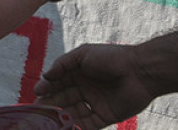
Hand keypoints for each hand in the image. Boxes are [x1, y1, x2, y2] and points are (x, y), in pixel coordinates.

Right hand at [34, 43, 156, 128]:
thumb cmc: (112, 58)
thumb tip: (45, 76)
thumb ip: (63, 64)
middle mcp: (85, 89)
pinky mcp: (105, 117)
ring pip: (72, 114)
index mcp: (79, 73)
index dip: (47, 88)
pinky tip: (65, 128)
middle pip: (63, 100)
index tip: (37, 93)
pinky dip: (75, 128)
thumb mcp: (84, 54)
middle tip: (37, 112)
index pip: (58, 82)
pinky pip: (87, 125)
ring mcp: (94, 103)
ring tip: (48, 123)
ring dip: (60, 118)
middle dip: (49, 105)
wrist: (141, 71)